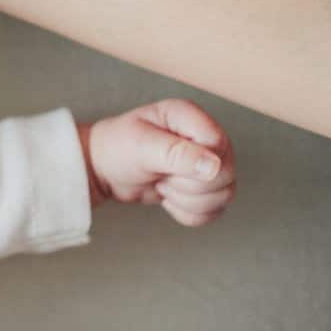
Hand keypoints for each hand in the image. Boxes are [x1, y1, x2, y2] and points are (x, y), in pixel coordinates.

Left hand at [78, 99, 236, 226]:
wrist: (104, 170)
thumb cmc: (117, 148)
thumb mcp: (140, 146)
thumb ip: (177, 153)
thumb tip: (214, 166)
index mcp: (190, 118)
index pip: (218, 144)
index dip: (195, 161)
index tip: (165, 162)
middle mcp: (206, 140)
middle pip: (225, 174)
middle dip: (187, 184)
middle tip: (160, 174)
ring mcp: (209, 164)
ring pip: (224, 195)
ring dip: (187, 200)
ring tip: (163, 184)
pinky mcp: (205, 188)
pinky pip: (215, 210)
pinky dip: (190, 213)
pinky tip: (169, 199)